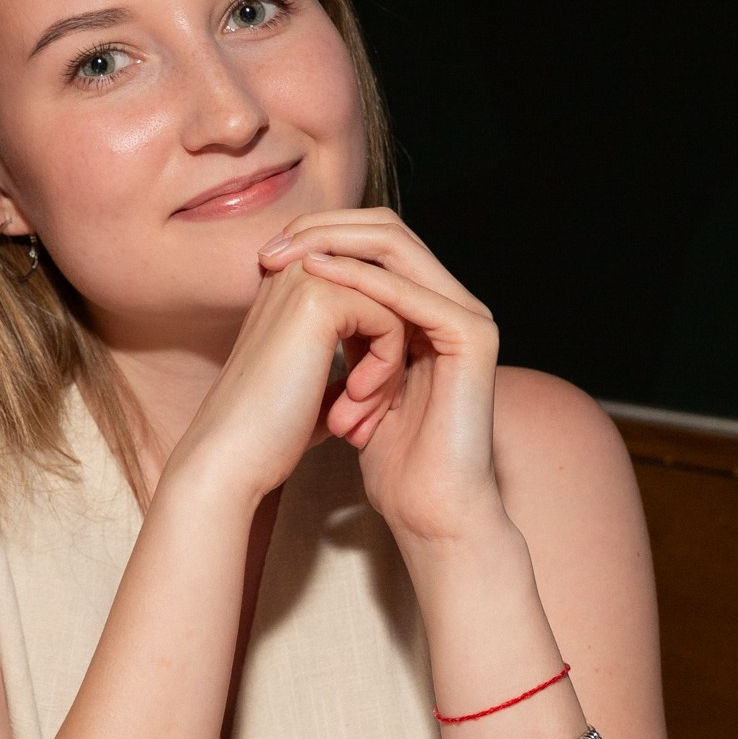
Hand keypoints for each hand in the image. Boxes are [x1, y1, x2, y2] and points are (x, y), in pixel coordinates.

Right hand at [169, 250, 408, 506]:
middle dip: (389, 356)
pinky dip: (386, 368)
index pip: (370, 294)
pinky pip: (391, 321)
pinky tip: (357, 402)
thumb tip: (394, 348)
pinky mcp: (320, 299)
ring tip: (363, 415)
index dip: (377, 347)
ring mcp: (306, 278)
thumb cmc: (272, 430)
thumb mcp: (316, 380)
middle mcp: (294, 268)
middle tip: (367, 413)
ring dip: (390, 368)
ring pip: (393, 309)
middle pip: (385, 297)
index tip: (362, 402)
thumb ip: (350, 354)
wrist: (233, 455)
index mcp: (290, 282)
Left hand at [258, 210, 504, 543]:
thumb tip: (295, 296)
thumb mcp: (350, 380)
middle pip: (387, 231)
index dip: (318, 237)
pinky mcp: (473, 336)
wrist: (425, 508)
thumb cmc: (387, 459)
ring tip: (290, 259)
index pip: (372, 243)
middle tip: (272, 249)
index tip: (264, 256)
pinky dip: (363, 281)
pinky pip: (410, 293)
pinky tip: (321, 276)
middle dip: (323, 230)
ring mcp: (466, 316)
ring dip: (338, 248)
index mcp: (424, 311)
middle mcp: (449, 304)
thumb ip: (341, 334)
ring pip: (399, 248)